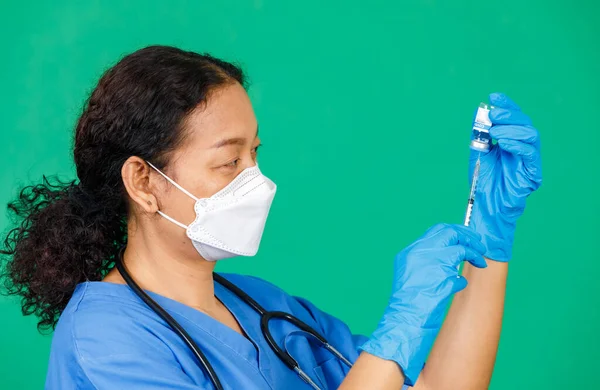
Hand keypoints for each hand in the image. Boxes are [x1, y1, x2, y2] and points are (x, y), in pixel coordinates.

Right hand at [359, 223, 486, 385]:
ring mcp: (431, 264)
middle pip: (450, 233)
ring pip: (460, 250)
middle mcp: (420, 253)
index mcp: (411, 251)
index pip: (438, 230)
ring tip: (480, 262)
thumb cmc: (406, 300)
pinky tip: (457, 287)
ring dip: (473, 255)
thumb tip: (448, 251)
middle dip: (469, 237)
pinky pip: (459, 276)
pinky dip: (460, 281)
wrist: (402, 318)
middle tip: (480, 245)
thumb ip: (425, 259)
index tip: (466, 238)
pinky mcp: (441, 279)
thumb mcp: (409, 272)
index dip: (456, 231)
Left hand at [469, 93, 542, 261]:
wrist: (485, 205)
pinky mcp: (533, 173)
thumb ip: (481, 133)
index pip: (514, 117)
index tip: (493, 96)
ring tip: (495, 132)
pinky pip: (531, 155)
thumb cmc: (482, 180)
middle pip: (525, 123)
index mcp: (512, 140)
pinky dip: (517, 145)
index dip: (506, 105)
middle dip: (509, 115)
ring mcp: (530, 160)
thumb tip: (481, 112)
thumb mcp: (478, 152)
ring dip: (512, 130)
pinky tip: (504, 143)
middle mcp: (524, 147)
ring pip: (531, 136)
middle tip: (493, 115)